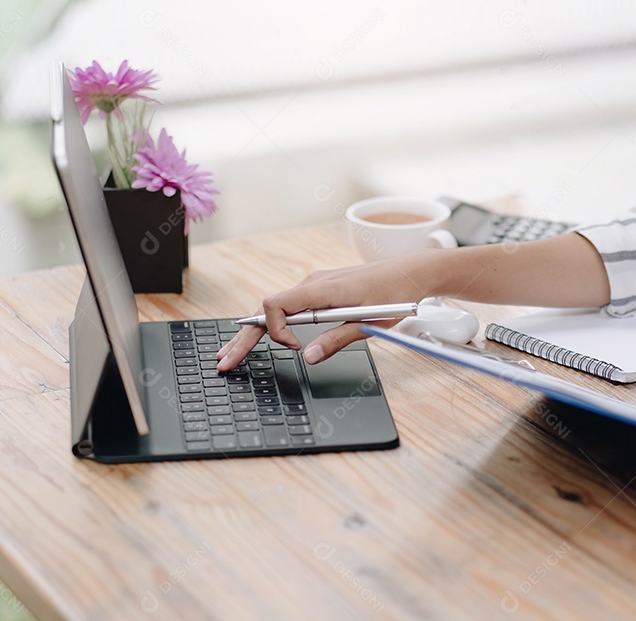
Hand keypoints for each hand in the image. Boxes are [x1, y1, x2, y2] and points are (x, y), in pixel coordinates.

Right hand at [216, 253, 437, 370]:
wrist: (411, 273)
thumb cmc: (394, 295)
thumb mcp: (368, 324)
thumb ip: (336, 341)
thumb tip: (307, 358)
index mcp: (321, 289)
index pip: (275, 305)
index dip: (276, 330)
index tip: (294, 348)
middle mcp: (312, 284)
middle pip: (266, 309)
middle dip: (244, 337)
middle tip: (224, 362)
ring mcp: (315, 286)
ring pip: (274, 308)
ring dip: (253, 331)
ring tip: (232, 352)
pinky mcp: (321, 290)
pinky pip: (288, 305)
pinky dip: (271, 322)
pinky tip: (258, 336)